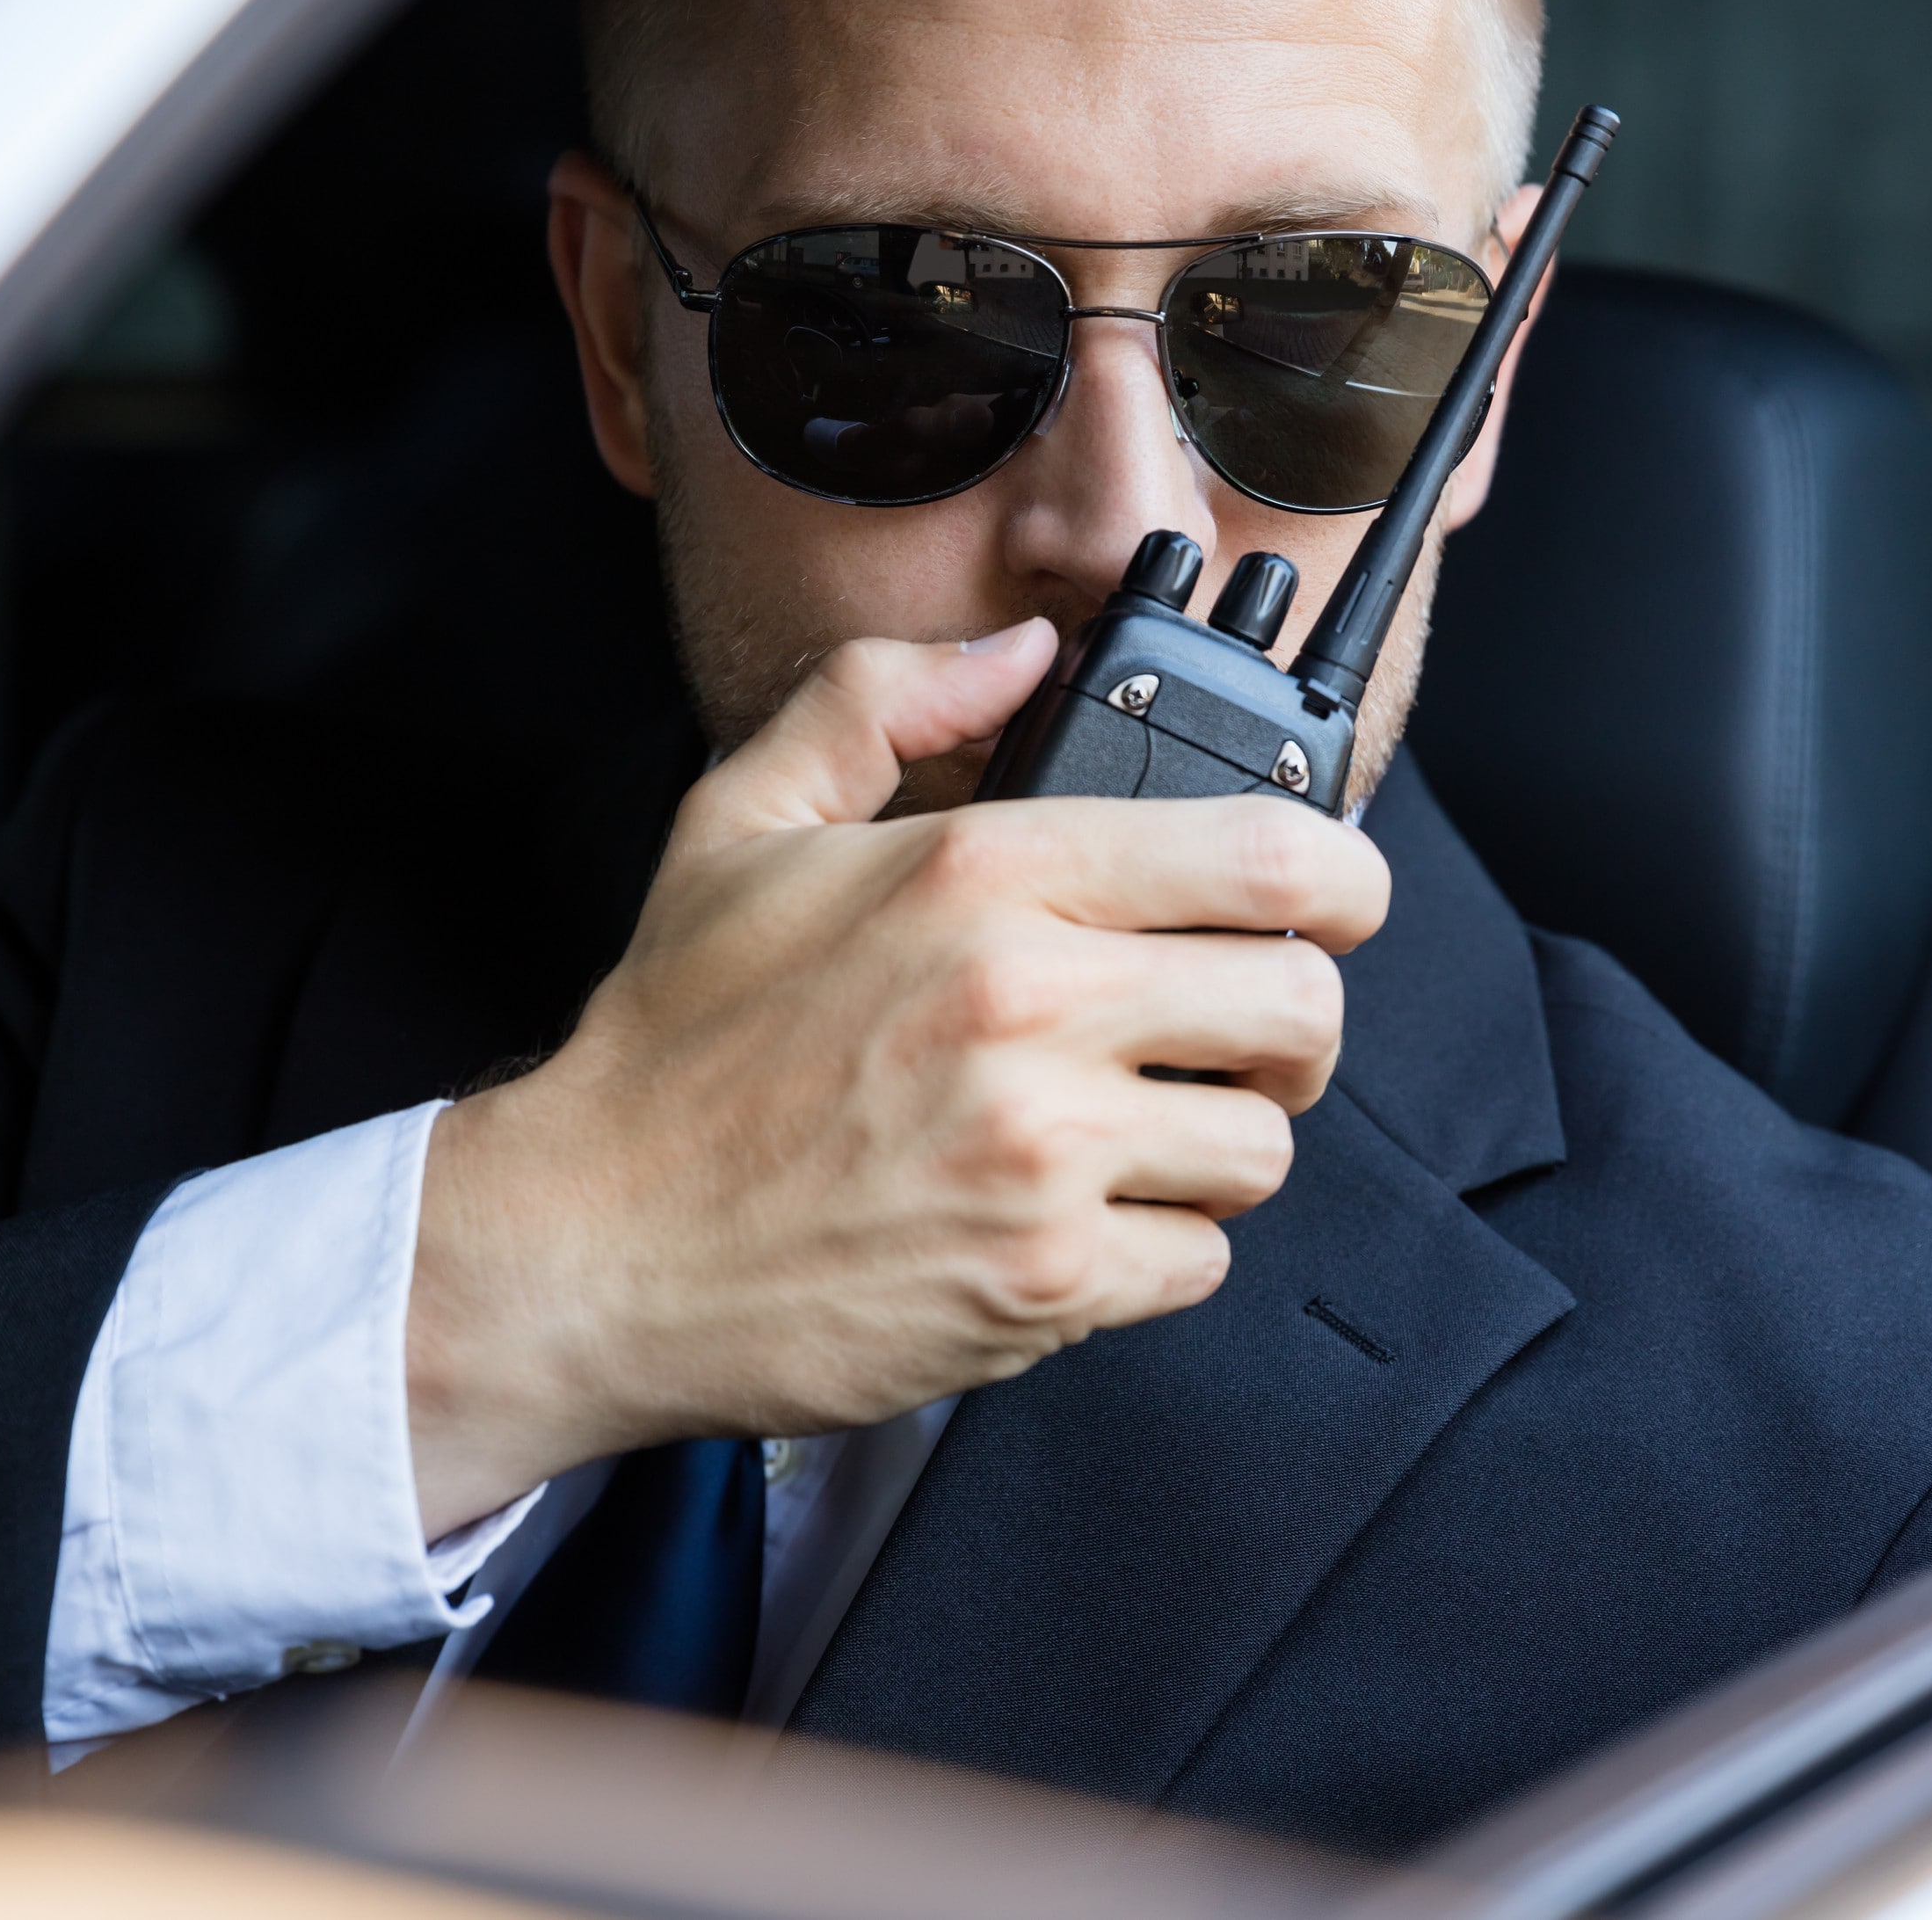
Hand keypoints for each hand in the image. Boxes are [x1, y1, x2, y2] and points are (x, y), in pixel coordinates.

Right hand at [404, 623, 1390, 1534]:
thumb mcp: (743, 821)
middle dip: (1288, 1020)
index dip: (1340, 878)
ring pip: (1262, 1144)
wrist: (590, 1244)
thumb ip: (886, 700)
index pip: (1271, 855)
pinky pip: (1200, 1261)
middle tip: (1228, 1032)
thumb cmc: (672, 1050)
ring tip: (1121, 1134)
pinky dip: (1155, 1251)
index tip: (1328, 900)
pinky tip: (1067, 1217)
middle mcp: (1030, 1005)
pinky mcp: (1045, 1281)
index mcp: (982, 874)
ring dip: (1212, 1142)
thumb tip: (1018, 650)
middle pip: (1303, 1003)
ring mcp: (1045, 1152)